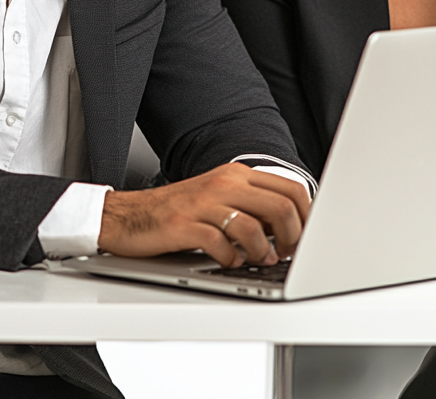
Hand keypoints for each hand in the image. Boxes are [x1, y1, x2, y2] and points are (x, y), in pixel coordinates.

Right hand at [98, 163, 310, 268]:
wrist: (130, 215)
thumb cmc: (179, 210)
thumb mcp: (220, 198)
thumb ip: (253, 206)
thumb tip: (290, 229)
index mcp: (236, 174)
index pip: (290, 188)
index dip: (305, 218)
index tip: (304, 238)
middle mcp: (223, 183)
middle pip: (280, 206)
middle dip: (292, 237)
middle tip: (285, 254)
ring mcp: (204, 203)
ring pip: (254, 227)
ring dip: (263, 252)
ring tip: (259, 260)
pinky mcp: (185, 224)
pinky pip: (221, 244)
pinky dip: (232, 259)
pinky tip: (228, 261)